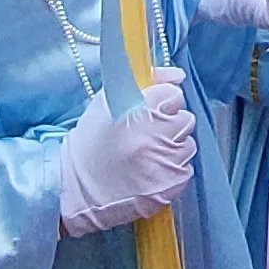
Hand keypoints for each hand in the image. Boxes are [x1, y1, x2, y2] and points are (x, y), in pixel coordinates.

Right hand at [56, 72, 196, 237]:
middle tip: (149, 135)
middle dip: (170, 125)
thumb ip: (143, 84)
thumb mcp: (105, 105)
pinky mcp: (171, 184)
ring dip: (173, 148)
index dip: (164, 102)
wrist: (80, 192)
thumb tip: (177, 76)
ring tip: (148, 156)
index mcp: (133, 111)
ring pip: (188, 145)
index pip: (173, 94)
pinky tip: (151, 172)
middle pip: (185, 119)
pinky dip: (173, 170)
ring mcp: (163, 162)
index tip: (153, 111)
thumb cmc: (92, 146)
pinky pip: (186, 168)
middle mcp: (151, 136)